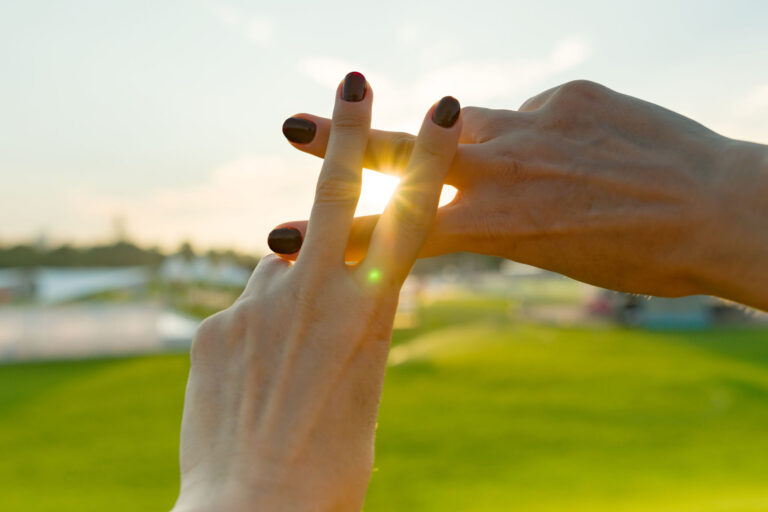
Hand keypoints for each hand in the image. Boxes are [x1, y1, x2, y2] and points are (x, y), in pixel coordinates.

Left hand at [172, 73, 461, 511]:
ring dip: (291, 283)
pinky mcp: (213, 326)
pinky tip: (252, 381)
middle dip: (348, 133)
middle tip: (354, 80)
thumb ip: (352, 328)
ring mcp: (257, 307)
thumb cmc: (329, 467)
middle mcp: (314, 298)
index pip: (409, 220)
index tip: (441, 113)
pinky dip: (254, 329)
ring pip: (281, 264)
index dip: (426, 162)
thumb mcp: (363, 388)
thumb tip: (334, 287)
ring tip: (290, 355)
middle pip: (333, 196)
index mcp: (370, 317)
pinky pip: (243, 307)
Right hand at [274, 80, 767, 309]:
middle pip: (408, 154)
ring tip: (405, 122)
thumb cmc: (646, 258)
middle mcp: (505, 169)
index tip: (280, 241)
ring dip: (431, 129)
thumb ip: (504, 220)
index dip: (335, 239)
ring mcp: (535, 124)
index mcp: (498, 227)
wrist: (724, 208)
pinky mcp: (569, 95)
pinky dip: (532, 133)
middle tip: (292, 127)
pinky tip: (573, 153)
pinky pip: (529, 112)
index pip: (396, 232)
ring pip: (460, 122)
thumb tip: (476, 189)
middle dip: (344, 145)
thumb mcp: (556, 256)